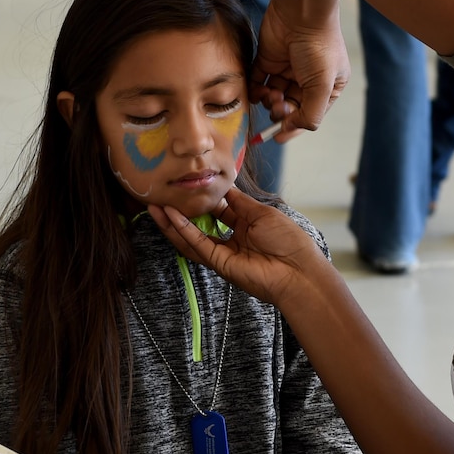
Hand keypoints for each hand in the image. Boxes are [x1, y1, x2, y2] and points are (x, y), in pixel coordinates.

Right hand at [148, 187, 326, 305]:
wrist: (299, 270)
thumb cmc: (288, 241)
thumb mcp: (262, 213)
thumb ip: (239, 202)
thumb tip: (223, 186)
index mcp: (246, 227)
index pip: (218, 211)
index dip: (202, 199)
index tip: (187, 183)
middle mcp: (232, 241)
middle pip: (199, 226)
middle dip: (179, 212)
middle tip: (161, 195)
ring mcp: (224, 254)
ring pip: (191, 238)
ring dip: (172, 222)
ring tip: (154, 205)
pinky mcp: (220, 264)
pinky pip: (197, 245)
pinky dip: (183, 230)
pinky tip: (170, 215)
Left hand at [248, 0, 350, 136]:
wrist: (301, 11)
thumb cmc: (318, 47)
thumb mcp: (322, 85)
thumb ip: (312, 113)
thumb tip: (297, 129)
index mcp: (327, 87)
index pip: (309, 114)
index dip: (293, 127)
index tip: (277, 136)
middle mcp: (308, 80)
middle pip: (290, 108)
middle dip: (281, 112)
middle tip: (277, 105)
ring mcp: (287, 70)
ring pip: (273, 97)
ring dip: (269, 101)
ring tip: (270, 93)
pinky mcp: (268, 59)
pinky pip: (257, 81)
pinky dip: (254, 90)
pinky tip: (255, 91)